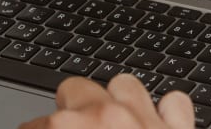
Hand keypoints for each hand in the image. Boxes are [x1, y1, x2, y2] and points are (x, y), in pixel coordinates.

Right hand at [19, 75, 193, 128]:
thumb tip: (50, 125)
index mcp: (69, 127)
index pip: (36, 123)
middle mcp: (107, 117)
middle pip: (74, 88)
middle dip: (69, 108)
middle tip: (70, 128)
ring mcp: (145, 119)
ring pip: (125, 86)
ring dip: (116, 102)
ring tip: (112, 123)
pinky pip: (174, 104)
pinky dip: (167, 112)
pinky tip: (158, 123)